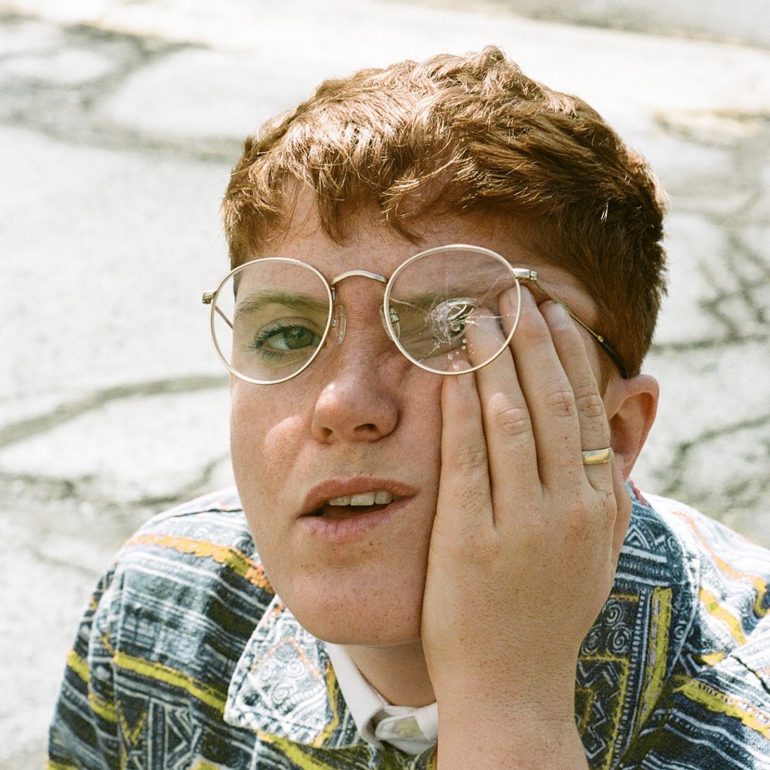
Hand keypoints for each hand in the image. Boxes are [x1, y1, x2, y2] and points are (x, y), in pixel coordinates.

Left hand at [422, 287, 629, 767]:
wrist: (514, 687)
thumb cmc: (548, 613)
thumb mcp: (594, 554)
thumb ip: (602, 496)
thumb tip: (603, 438)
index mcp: (599, 505)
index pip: (585, 409)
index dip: (567, 354)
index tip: (550, 312)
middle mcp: (568, 509)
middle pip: (550, 401)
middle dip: (531, 339)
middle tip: (513, 293)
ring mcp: (521, 525)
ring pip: (510, 419)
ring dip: (493, 358)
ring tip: (477, 315)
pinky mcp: (470, 540)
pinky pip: (465, 456)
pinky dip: (458, 405)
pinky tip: (449, 369)